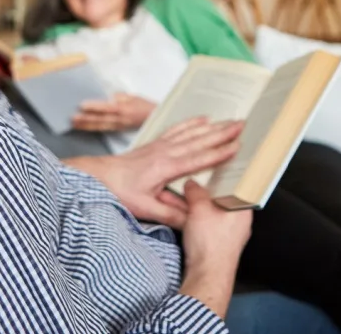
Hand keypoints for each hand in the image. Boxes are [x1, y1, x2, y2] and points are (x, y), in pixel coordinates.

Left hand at [66, 118, 243, 228]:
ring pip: (191, 133)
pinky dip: (191, 123)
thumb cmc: (120, 192)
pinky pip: (177, 130)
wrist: (99, 176)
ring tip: (229, 120)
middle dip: (222, 132)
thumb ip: (170, 215)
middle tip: (242, 125)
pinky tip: (202, 119)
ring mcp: (160, 145)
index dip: (219, 153)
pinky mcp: (155, 144)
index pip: (199, 159)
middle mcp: (166, 152)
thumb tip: (194, 220)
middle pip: (199, 140)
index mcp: (166, 167)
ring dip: (212, 126)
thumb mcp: (144, 209)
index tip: (237, 146)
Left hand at [72, 93, 155, 130]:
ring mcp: (118, 126)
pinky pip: (103, 129)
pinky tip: (84, 128)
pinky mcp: (118, 130)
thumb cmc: (144, 106)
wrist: (154, 119)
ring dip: (86, 125)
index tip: (82, 105)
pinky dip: (93, 128)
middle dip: (85, 119)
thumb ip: (120, 96)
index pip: (106, 107)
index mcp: (123, 109)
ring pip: (99, 126)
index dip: (94, 106)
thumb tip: (108, 97)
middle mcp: (120, 119)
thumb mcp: (133, 97)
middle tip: (72, 118)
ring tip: (74, 124)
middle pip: (100, 119)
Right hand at [178, 180, 252, 318]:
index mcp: (242, 209)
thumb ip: (195, 191)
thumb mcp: (199, 208)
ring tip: (175, 197)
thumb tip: (192, 184)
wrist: (207, 275)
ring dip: (192, 205)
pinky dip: (192, 218)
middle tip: (185, 184)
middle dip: (198, 192)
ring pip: (209, 212)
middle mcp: (239, 221)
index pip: (233, 185)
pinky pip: (204, 224)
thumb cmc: (211, 244)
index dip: (218, 176)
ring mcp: (228, 233)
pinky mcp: (216, 243)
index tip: (205, 169)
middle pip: (218, 198)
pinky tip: (178, 213)